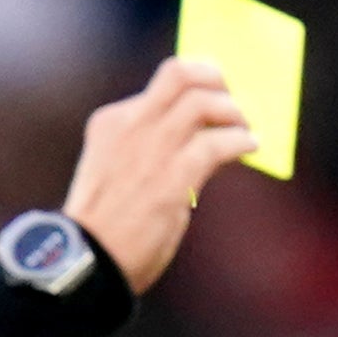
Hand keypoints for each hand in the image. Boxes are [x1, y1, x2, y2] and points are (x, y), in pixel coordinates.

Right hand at [63, 56, 264, 286]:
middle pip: (180, 74)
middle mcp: (131, 125)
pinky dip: (240, 140)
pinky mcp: (174, 175)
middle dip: (214, 79)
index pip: (161, 86)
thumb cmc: (104, 227)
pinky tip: (250, 146)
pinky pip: (218, 142)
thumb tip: (201, 138)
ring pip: (203, 101)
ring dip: (232, 111)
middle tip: (231, 98)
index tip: (212, 90)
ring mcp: (152, 147)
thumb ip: (147, 149)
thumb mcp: (115, 171)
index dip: (194, 83)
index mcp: (111, 123)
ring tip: (244, 126)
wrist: (88, 262)